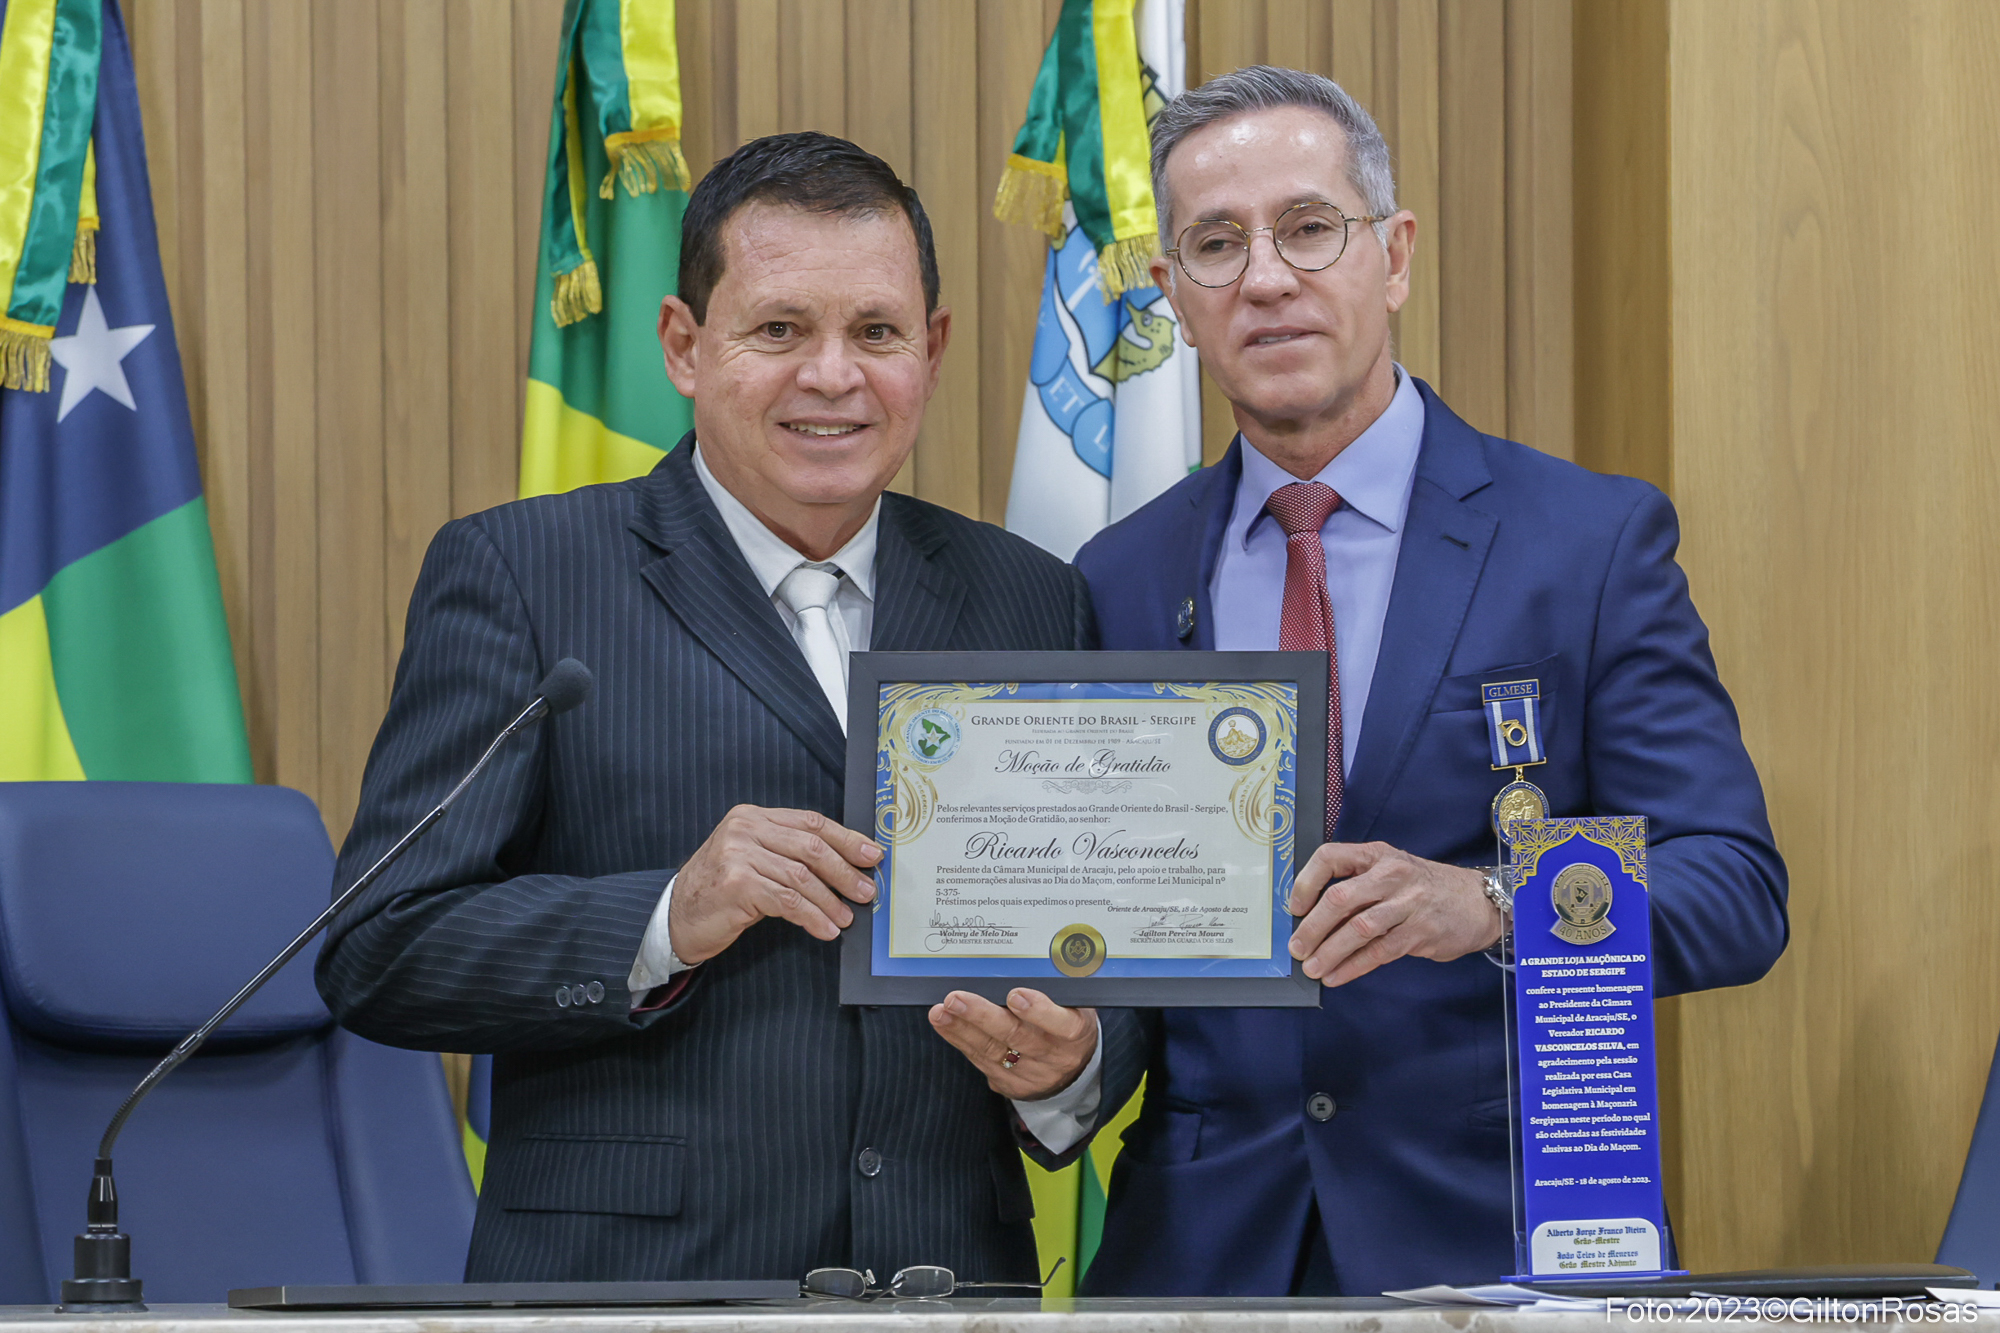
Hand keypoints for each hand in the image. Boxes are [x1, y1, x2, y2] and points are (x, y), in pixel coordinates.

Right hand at [668, 805, 879, 963]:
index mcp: (753, 817)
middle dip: (844, 871)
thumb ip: (788, 855)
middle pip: (811, 846)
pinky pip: (787, 902)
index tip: (871, 854)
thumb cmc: (720, 891)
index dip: (846, 838)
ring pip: (802, 876)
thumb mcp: (753, 861)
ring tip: (846, 917)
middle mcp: (745, 830)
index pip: (811, 822)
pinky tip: (825, 929)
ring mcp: (738, 855)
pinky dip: (812, 917)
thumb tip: (844, 867)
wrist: (675, 917)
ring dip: (830, 900)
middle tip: (865, 890)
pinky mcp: (736, 884)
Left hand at [928, 988, 1097, 1100]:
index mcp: (1076, 1033)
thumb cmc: (1069, 1022)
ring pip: (993, 1051)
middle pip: (1018, 1037)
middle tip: (957, 999)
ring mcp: (1032, 1074)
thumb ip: (1055, 989)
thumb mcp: (1076, 1006)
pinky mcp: (1010, 1084)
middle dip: (983, 1016)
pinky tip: (945, 1024)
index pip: (1061, 1024)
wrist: (1075, 1070)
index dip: (1039, 1011)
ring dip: (963, 1029)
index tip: (1015, 995)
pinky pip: (981, 1061)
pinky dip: (960, 1040)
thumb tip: (1016, 964)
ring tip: (942, 1011)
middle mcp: (1055, 1057)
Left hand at [1286, 841, 1503, 986]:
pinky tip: (1337, 975)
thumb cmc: (1424, 888)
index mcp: (1377, 855)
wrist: (1477, 902)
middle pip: (1341, 898)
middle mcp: (1391, 875)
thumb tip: (1312, 918)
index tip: (1294, 907)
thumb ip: (1357, 886)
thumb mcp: (1391, 872)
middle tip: (1297, 948)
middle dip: (1313, 927)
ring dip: (1330, 952)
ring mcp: (1408, 903)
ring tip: (1313, 968)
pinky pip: (1379, 951)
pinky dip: (1354, 966)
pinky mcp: (1420, 932)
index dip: (1306, 882)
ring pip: (1358, 928)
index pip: (1330, 857)